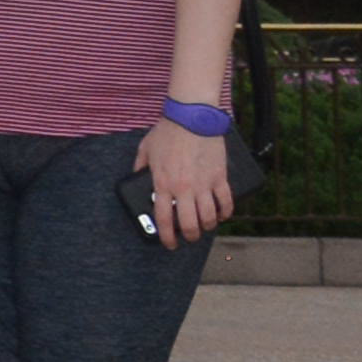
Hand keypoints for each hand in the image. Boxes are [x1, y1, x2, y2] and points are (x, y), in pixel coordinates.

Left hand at [141, 118, 234, 248]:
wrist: (191, 117)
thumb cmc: (167, 132)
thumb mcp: (145, 149)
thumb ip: (139, 166)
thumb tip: (136, 177)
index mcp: (162, 184)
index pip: (164, 219)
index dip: (167, 236)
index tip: (170, 243)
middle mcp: (184, 188)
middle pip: (189, 224)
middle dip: (190, 236)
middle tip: (190, 237)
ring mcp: (204, 184)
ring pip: (209, 217)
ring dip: (208, 226)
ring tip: (205, 226)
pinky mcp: (219, 177)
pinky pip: (226, 202)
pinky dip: (226, 213)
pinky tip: (222, 215)